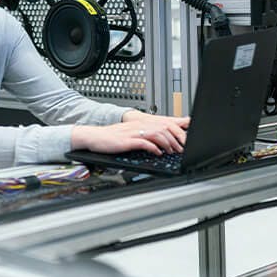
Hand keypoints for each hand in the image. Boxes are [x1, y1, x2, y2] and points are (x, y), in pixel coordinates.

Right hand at [71, 113, 188, 155]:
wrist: (93, 137)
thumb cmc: (110, 138)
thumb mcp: (129, 134)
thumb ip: (143, 136)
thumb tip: (157, 144)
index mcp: (139, 123)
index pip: (162, 123)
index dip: (175, 131)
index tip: (183, 141)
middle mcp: (137, 125)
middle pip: (162, 128)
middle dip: (175, 139)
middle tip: (180, 149)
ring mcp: (132, 133)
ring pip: (156, 134)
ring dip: (167, 144)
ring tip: (171, 151)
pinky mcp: (127, 141)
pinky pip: (144, 143)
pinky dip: (154, 148)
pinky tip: (157, 153)